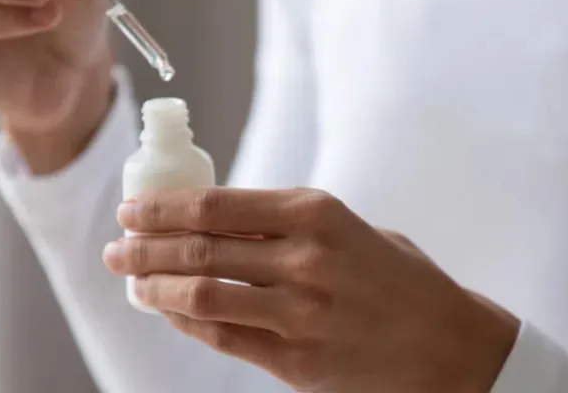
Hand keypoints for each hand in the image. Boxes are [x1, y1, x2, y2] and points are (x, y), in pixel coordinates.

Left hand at [104, 188, 518, 392]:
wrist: (451, 346)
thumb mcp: (348, 228)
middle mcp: (304, 260)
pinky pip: (222, 338)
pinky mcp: (297, 361)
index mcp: (316, 213)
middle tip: (115, 247)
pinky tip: (169, 313)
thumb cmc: (397, 279)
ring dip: (154, 288)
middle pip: (196, 250)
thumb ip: (284, 224)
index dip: (161, 208)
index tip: (131, 210)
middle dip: (142, 248)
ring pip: (199, 297)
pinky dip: (186, 323)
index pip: (214, 205)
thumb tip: (210, 220)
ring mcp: (299, 314)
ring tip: (133, 282)